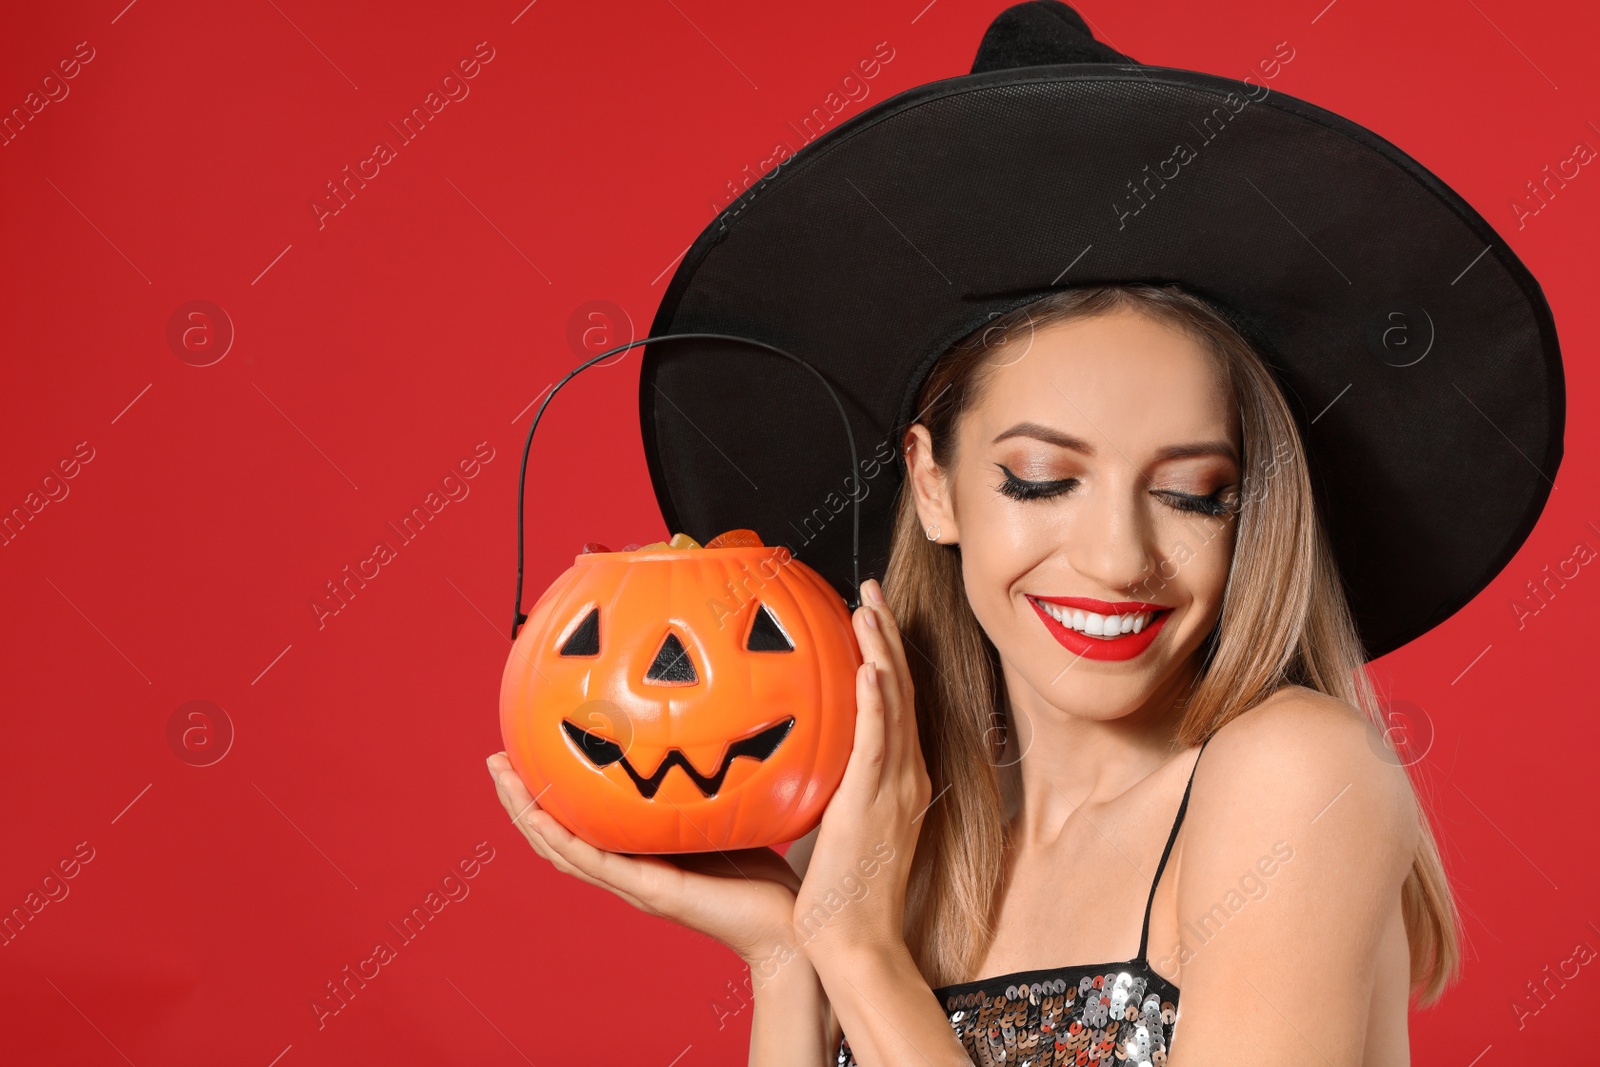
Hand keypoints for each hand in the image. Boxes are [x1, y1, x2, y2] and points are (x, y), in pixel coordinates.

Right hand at [487, 752, 803, 965]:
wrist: (787, 929)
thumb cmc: (764, 875)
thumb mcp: (724, 816)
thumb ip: (704, 786)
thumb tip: (707, 728)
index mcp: (638, 856)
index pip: (578, 826)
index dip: (546, 796)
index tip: (524, 755)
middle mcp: (627, 872)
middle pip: (555, 837)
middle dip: (521, 799)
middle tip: (495, 759)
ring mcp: (634, 885)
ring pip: (562, 849)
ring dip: (527, 814)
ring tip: (501, 776)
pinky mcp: (651, 892)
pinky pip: (596, 865)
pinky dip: (563, 841)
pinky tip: (541, 818)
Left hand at [791, 578, 931, 961]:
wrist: (858, 940)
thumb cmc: (844, 892)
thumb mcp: (838, 824)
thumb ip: (831, 787)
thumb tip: (799, 758)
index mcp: (899, 780)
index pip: (896, 704)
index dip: (887, 655)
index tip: (869, 615)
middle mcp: (905, 776)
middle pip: (901, 692)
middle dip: (886, 637)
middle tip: (868, 591)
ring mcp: (895, 789)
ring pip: (894, 706)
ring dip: (883, 653)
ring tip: (867, 608)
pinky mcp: (874, 805)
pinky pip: (878, 745)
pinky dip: (877, 704)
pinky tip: (869, 669)